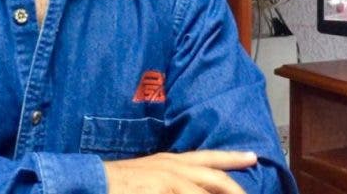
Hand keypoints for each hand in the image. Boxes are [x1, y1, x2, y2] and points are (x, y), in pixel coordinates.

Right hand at [103, 150, 256, 193]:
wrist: (94, 182)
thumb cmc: (119, 182)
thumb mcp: (149, 175)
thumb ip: (171, 180)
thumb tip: (190, 186)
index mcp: (170, 161)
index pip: (208, 158)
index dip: (232, 157)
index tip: (253, 157)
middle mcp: (173, 167)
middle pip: (216, 177)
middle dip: (237, 189)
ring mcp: (169, 180)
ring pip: (206, 190)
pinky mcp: (162, 191)